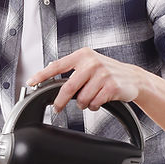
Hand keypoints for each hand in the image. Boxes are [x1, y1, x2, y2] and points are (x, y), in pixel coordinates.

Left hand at [27, 48, 145, 112]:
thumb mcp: (90, 63)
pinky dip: (94, 106)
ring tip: (90, 98)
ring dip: (84, 104)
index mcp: (82, 55)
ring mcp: (103, 74)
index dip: (42, 75)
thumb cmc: (108, 71)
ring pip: (82, 99)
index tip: (30, 82)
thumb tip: (49, 70)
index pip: (57, 66)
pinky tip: (99, 100)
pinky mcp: (111, 87)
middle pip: (68, 87)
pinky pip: (94, 103)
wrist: (133, 78)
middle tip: (57, 108)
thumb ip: (72, 67)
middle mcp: (92, 63)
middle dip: (60, 101)